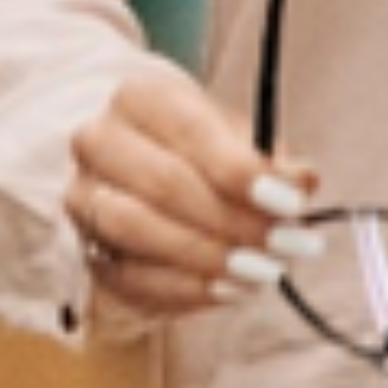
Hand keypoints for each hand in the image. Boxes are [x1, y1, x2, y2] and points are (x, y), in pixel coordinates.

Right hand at [64, 65, 309, 326]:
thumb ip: (272, 162)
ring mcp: (84, 194)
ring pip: (133, 228)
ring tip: (261, 273)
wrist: (142, 167)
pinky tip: (228, 290)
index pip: (190, 132)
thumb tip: (303, 181)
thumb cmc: (200, 150)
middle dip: (232, 222)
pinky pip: (127, 275)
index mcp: (140, 98)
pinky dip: (183, 288)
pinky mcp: (84, 245)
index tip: (291, 203)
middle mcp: (99, 140)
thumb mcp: (240, 141)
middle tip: (286, 246)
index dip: (242, 172)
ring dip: (205, 257)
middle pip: (162, 183)